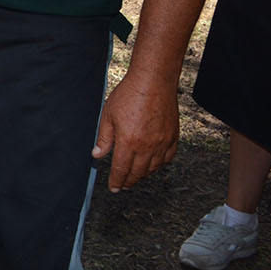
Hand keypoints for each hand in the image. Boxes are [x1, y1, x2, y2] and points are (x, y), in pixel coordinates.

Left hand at [92, 70, 177, 191]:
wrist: (153, 82)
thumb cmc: (129, 95)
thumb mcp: (108, 116)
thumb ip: (104, 138)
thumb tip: (97, 155)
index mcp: (128, 142)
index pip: (121, 169)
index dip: (116, 180)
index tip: (114, 188)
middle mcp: (147, 146)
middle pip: (138, 172)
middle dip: (129, 181)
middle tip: (123, 185)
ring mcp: (162, 143)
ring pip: (153, 168)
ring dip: (143, 175)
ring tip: (135, 176)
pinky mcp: (173, 137)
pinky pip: (167, 158)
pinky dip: (159, 165)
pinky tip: (153, 165)